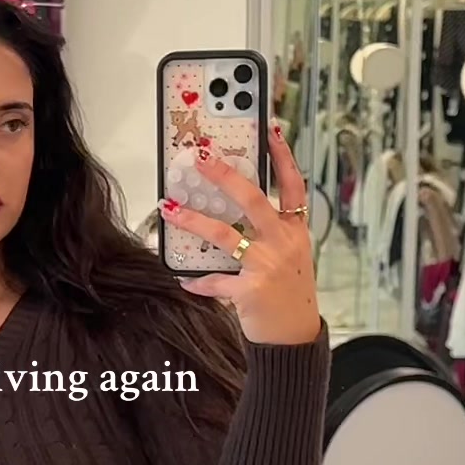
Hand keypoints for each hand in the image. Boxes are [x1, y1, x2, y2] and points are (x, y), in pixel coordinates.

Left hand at [159, 124, 321, 345]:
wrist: (294, 335)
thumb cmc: (289, 292)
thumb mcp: (289, 255)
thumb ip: (268, 231)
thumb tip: (232, 209)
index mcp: (294, 230)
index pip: (293, 185)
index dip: (283, 156)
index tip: (271, 129)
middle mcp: (283, 242)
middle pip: (253, 199)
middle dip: (225, 175)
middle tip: (201, 157)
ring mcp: (267, 265)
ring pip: (225, 235)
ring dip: (193, 220)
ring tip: (170, 208)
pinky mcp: (251, 290)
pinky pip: (215, 281)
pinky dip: (197, 281)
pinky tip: (183, 279)